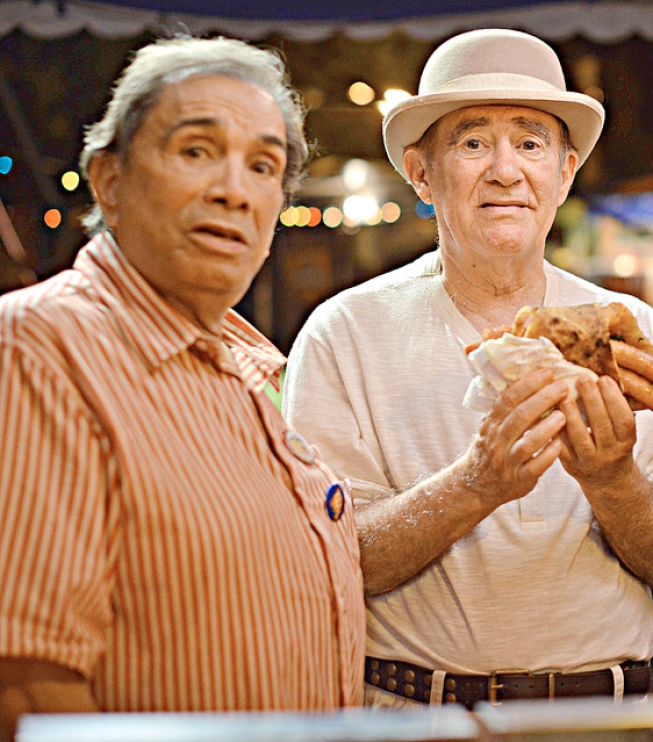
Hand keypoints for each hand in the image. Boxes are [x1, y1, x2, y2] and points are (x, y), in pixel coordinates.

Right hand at [466, 369, 568, 509]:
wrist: (475, 485)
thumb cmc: (491, 450)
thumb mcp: (491, 427)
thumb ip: (507, 410)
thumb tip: (531, 381)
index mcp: (491, 424)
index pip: (508, 399)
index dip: (528, 384)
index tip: (547, 373)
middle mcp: (497, 441)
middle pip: (520, 417)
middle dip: (543, 399)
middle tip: (563, 387)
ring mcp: (507, 462)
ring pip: (527, 443)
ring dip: (546, 428)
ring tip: (565, 415)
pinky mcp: (519, 480)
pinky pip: (534, 468)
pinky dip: (547, 456)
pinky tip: (560, 446)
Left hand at [559, 375, 636, 485]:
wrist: (607, 480)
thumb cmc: (612, 445)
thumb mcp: (621, 432)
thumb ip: (614, 411)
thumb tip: (602, 377)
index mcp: (626, 441)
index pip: (623, 419)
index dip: (614, 399)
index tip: (604, 379)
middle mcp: (609, 452)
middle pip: (601, 426)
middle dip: (592, 401)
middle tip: (583, 379)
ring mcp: (589, 461)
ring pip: (580, 438)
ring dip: (572, 416)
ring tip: (564, 397)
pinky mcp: (569, 465)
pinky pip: (561, 448)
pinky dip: (556, 431)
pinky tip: (550, 415)